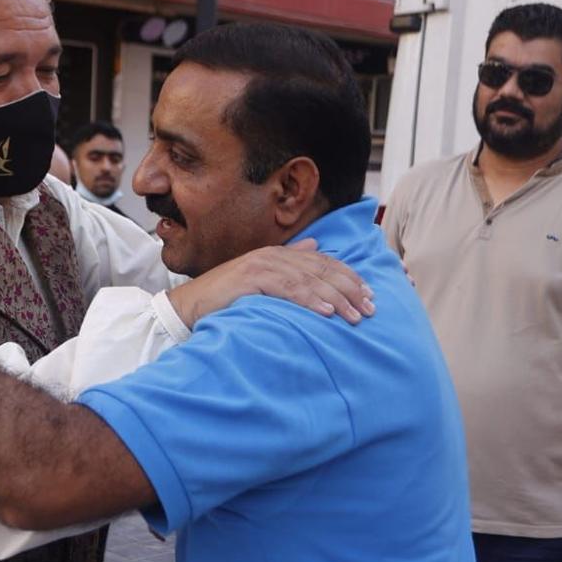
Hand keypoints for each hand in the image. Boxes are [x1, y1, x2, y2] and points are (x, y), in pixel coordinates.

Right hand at [168, 241, 375, 328]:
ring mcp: (263, 264)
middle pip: (322, 270)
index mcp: (280, 254)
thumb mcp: (262, 279)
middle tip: (370, 309)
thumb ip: (288, 263)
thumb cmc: (227, 298)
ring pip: (310, 280)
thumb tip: (313, 246)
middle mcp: (275, 255)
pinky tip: (326, 312)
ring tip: (354, 316)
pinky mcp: (252, 278)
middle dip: (350, 290)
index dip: (350, 278)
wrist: (190, 305)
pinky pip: (288, 289)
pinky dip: (310, 300)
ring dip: (336, 299)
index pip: (324, 263)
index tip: (370, 296)